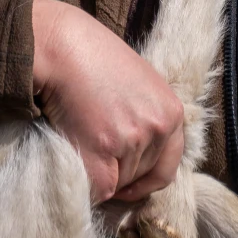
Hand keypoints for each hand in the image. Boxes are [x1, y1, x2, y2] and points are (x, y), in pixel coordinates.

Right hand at [31, 0, 184, 204]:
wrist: (65, 47)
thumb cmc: (96, 61)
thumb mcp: (140, 85)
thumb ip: (148, 118)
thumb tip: (139, 156)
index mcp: (172, 113)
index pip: (168, 166)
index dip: (146, 180)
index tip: (129, 184)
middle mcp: (158, 128)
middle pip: (140, 177)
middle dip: (119, 172)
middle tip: (94, 149)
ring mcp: (133, 139)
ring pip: (118, 184)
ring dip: (99, 174)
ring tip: (83, 142)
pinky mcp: (104, 149)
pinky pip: (100, 189)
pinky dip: (86, 186)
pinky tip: (76, 160)